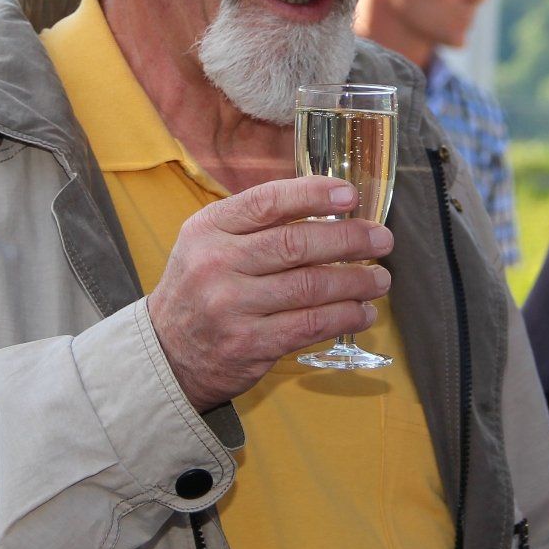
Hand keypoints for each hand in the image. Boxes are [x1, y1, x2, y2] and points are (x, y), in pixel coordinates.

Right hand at [149, 178, 392, 412]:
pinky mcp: (250, 344)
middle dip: (349, 240)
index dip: (314, 194)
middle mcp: (217, 264)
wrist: (167, 353)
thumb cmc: (200, 288)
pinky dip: (344, 316)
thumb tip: (328, 205)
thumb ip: (256, 223)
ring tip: (380, 279)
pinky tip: (362, 311)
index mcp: (209, 228)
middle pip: (296, 244)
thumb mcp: (209, 242)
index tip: (351, 196)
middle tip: (382, 240)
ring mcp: (233, 306)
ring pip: (310, 287)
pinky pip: (310, 325)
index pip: (268, 202)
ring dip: (356, 282)